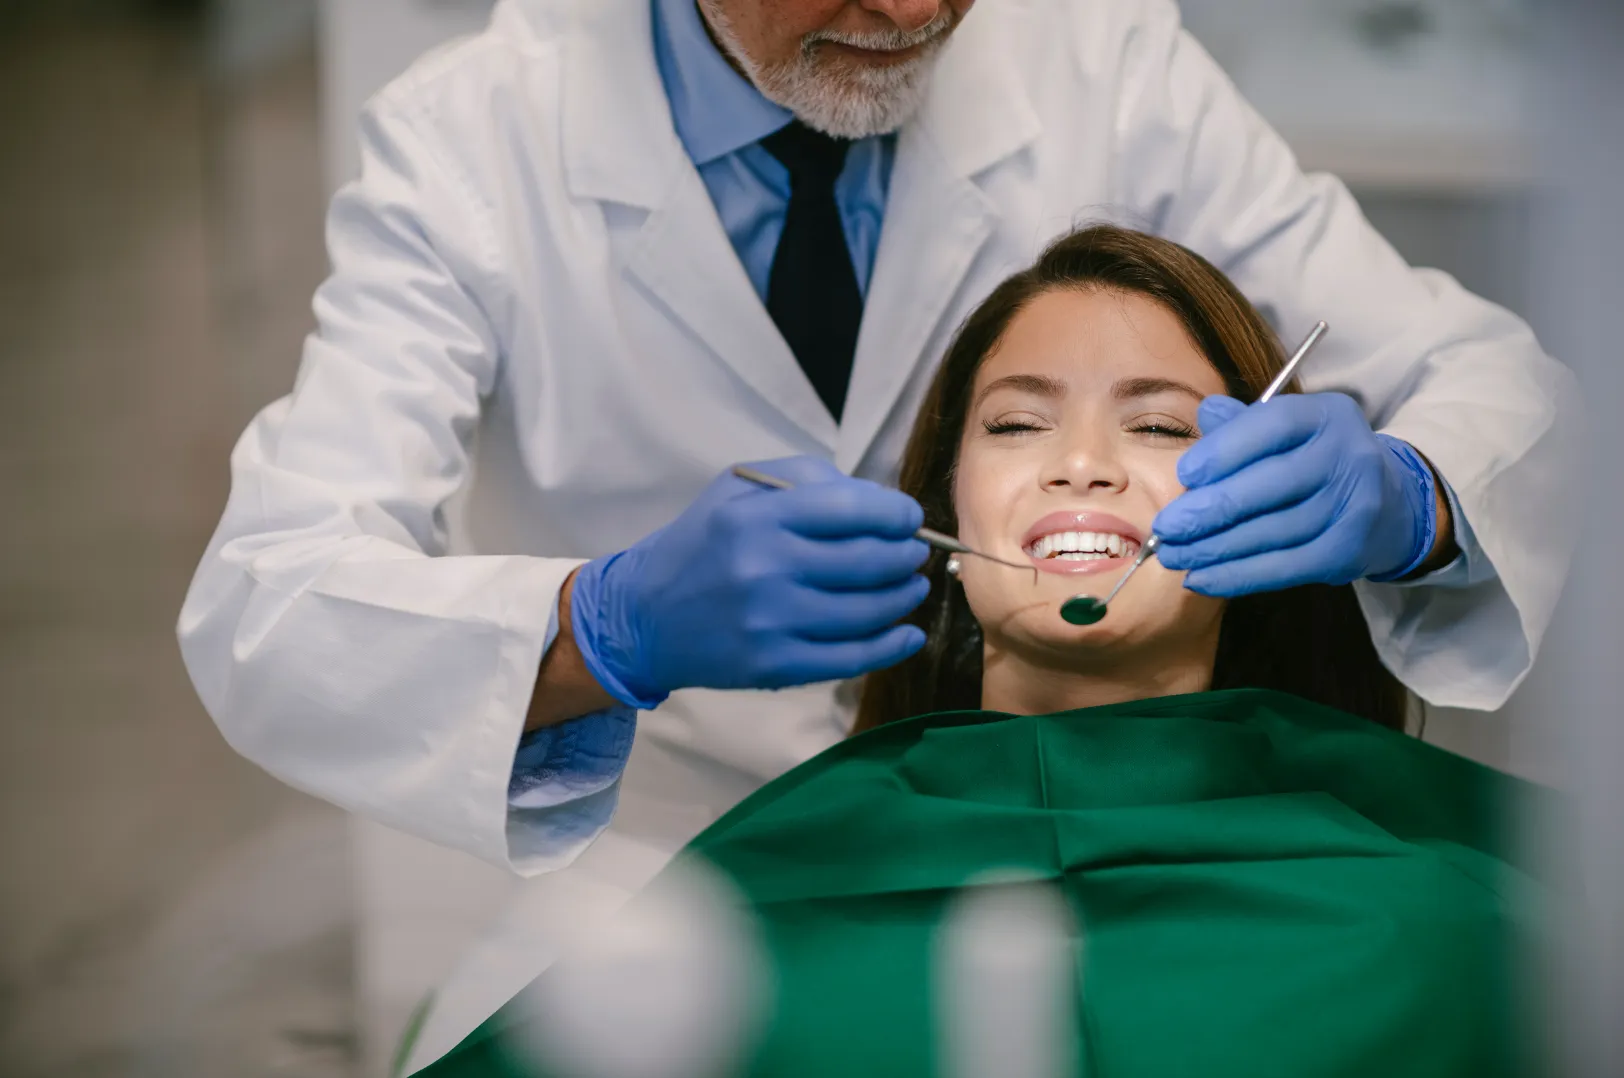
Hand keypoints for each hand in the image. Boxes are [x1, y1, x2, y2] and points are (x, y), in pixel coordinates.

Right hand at [569, 457, 930, 708]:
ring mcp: (772, 622)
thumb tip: (879, 502)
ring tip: (910, 587)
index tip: (909, 518)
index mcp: (759, 517)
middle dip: (907, 555)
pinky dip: (892, 646)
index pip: (853, 509)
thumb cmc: (701, 544)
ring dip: (905, 597)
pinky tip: (908, 634)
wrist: (644, 617)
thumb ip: (807, 481)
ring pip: (869, 611)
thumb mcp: (737, 490)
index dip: (896, 514)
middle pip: (870, 561)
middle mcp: (766, 568)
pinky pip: (853, 658)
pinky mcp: (775, 667)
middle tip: (914, 554)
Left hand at [1153, 393, 1435, 596]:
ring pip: (1273, 531)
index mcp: (1325, 415)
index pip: (1274, 426)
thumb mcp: (1286, 430)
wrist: (1388, 503)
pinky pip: (1284, 567)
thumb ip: (1243, 424)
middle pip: (1271, 485)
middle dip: (1210, 509)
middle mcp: (1346, 456)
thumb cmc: (1313, 460)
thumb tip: (1206, 414)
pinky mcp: (1348, 551)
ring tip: (1174, 555)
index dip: (1226, 450)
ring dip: (1215, 548)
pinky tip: (1200, 578)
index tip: (1184, 473)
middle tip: (1165, 528)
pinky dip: (1237, 576)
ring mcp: (1353, 506)